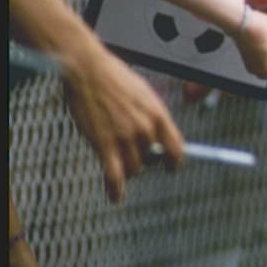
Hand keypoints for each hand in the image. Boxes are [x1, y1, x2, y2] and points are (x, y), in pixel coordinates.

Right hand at [59, 39, 184, 201]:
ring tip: (119, 166)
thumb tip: (157, 133)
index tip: (171, 167)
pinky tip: (116, 197)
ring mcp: (125, 137)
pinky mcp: (104, 144)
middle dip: (143, 160)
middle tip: (131, 155)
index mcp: (159, 114)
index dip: (175, 161)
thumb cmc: (114, 78)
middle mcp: (146, 128)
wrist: (89, 70)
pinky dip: (115, 189)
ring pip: (133, 169)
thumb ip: (151, 115)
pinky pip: (114, 175)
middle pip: (151, 160)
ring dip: (127, 170)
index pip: (177, 148)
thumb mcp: (144, 94)